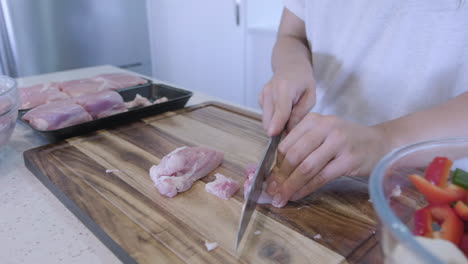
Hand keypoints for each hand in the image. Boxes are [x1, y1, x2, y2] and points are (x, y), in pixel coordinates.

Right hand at [258, 69, 314, 135]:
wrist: (290, 66)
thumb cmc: (303, 80)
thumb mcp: (310, 96)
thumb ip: (300, 113)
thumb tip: (289, 130)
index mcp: (285, 88)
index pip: (280, 110)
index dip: (277, 124)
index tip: (273, 135)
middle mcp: (270, 91)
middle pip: (269, 118)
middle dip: (278, 128)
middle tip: (291, 128)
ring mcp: (263, 94)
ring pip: (266, 119)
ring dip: (275, 124)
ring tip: (289, 116)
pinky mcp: (260, 98)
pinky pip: (265, 115)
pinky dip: (273, 117)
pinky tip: (282, 110)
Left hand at [266, 113, 389, 207]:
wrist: (380, 143)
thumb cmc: (348, 141)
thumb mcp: (323, 134)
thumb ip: (302, 146)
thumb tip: (277, 172)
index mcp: (314, 120)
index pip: (286, 144)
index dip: (276, 165)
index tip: (272, 179)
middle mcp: (325, 127)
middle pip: (294, 155)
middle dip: (281, 177)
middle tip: (274, 191)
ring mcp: (338, 143)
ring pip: (306, 168)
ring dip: (291, 186)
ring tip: (282, 197)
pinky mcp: (348, 160)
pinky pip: (320, 177)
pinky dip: (306, 189)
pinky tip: (298, 195)